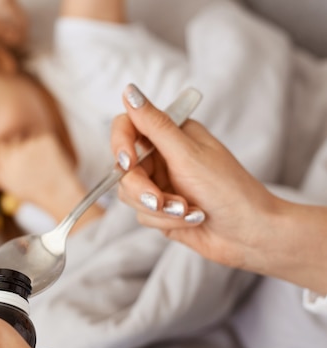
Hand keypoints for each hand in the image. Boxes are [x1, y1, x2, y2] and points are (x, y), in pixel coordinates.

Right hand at [0, 133, 96, 224]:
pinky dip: (48, 148)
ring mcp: (30, 144)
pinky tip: (51, 162)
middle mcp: (14, 151)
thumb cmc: (35, 193)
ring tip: (44, 166)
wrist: (59, 194)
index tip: (17, 159)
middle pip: (14, 141)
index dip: (8, 152)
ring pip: (29, 140)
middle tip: (34, 164)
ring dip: (35, 147)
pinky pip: (44, 139)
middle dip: (22, 149)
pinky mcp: (44, 139)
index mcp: (3, 162)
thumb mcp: (10, 186)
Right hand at [111, 84, 280, 269]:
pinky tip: (190, 220)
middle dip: (142, 189)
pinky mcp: (159, 210)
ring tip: (186, 211)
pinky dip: (164, 220)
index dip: (121, 144)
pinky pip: (141, 214)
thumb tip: (129, 91)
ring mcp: (160, 184)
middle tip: (159, 200)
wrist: (249, 234)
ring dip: (158, 208)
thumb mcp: (188, 154)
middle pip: (124, 168)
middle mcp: (162, 156)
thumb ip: (155, 125)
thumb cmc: (229, 189)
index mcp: (171, 134)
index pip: (127, 127)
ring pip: (129, 194)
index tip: (128, 162)